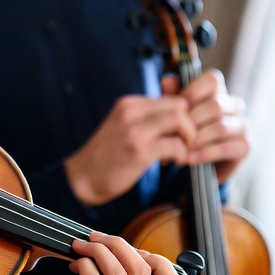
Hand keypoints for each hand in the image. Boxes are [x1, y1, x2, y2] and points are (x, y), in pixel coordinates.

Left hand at [4, 233, 185, 274]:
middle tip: (96, 238)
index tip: (134, 251)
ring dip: (96, 249)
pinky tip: (74, 264)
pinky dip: (84, 264)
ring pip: (117, 272)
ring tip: (80, 246)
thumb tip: (125, 249)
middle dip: (117, 243)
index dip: (161, 263)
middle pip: (142, 271)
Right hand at [63, 94, 194, 205]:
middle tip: (186, 143)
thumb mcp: (124, 127)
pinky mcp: (138, 151)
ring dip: (189, 138)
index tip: (183, 132)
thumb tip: (180, 116)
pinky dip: (182, 155)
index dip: (185, 115)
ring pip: (180, 120)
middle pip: (180, 105)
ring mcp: (134, 131)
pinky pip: (175, 145)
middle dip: (191, 125)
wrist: (83, 177)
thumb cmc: (109, 155)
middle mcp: (131, 112)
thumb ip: (147, 118)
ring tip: (180, 152)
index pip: (172, 97)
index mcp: (129, 104)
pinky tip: (173, 163)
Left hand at [176, 69, 250, 182]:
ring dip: (197, 139)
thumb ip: (172, 96)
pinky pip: (226, 148)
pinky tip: (190, 159)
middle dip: (192, 120)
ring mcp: (242, 125)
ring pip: (220, 127)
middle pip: (215, 105)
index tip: (177, 106)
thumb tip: (166, 81)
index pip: (213, 80)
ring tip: (180, 148)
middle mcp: (234, 105)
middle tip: (175, 132)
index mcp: (219, 92)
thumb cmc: (185, 131)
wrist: (197, 163)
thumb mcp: (176, 113)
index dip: (194, 90)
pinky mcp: (246, 146)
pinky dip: (205, 154)